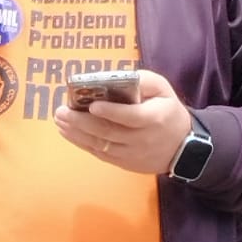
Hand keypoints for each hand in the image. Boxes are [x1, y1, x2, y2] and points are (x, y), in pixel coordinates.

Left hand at [53, 70, 191, 173]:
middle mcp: (141, 139)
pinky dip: (81, 143)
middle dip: (81, 122)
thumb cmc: (168, 112)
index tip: (91, 105)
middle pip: (108, 132)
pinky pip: (99, 153)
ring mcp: (131, 154)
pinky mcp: (123, 163)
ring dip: (76, 133)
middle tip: (61, 111)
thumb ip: (143, 80)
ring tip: (59, 121)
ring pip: (100, 145)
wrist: (183, 149)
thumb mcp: (164, 90)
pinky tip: (68, 132)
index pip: (130, 117)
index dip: (111, 112)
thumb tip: (115, 78)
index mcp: (153, 118)